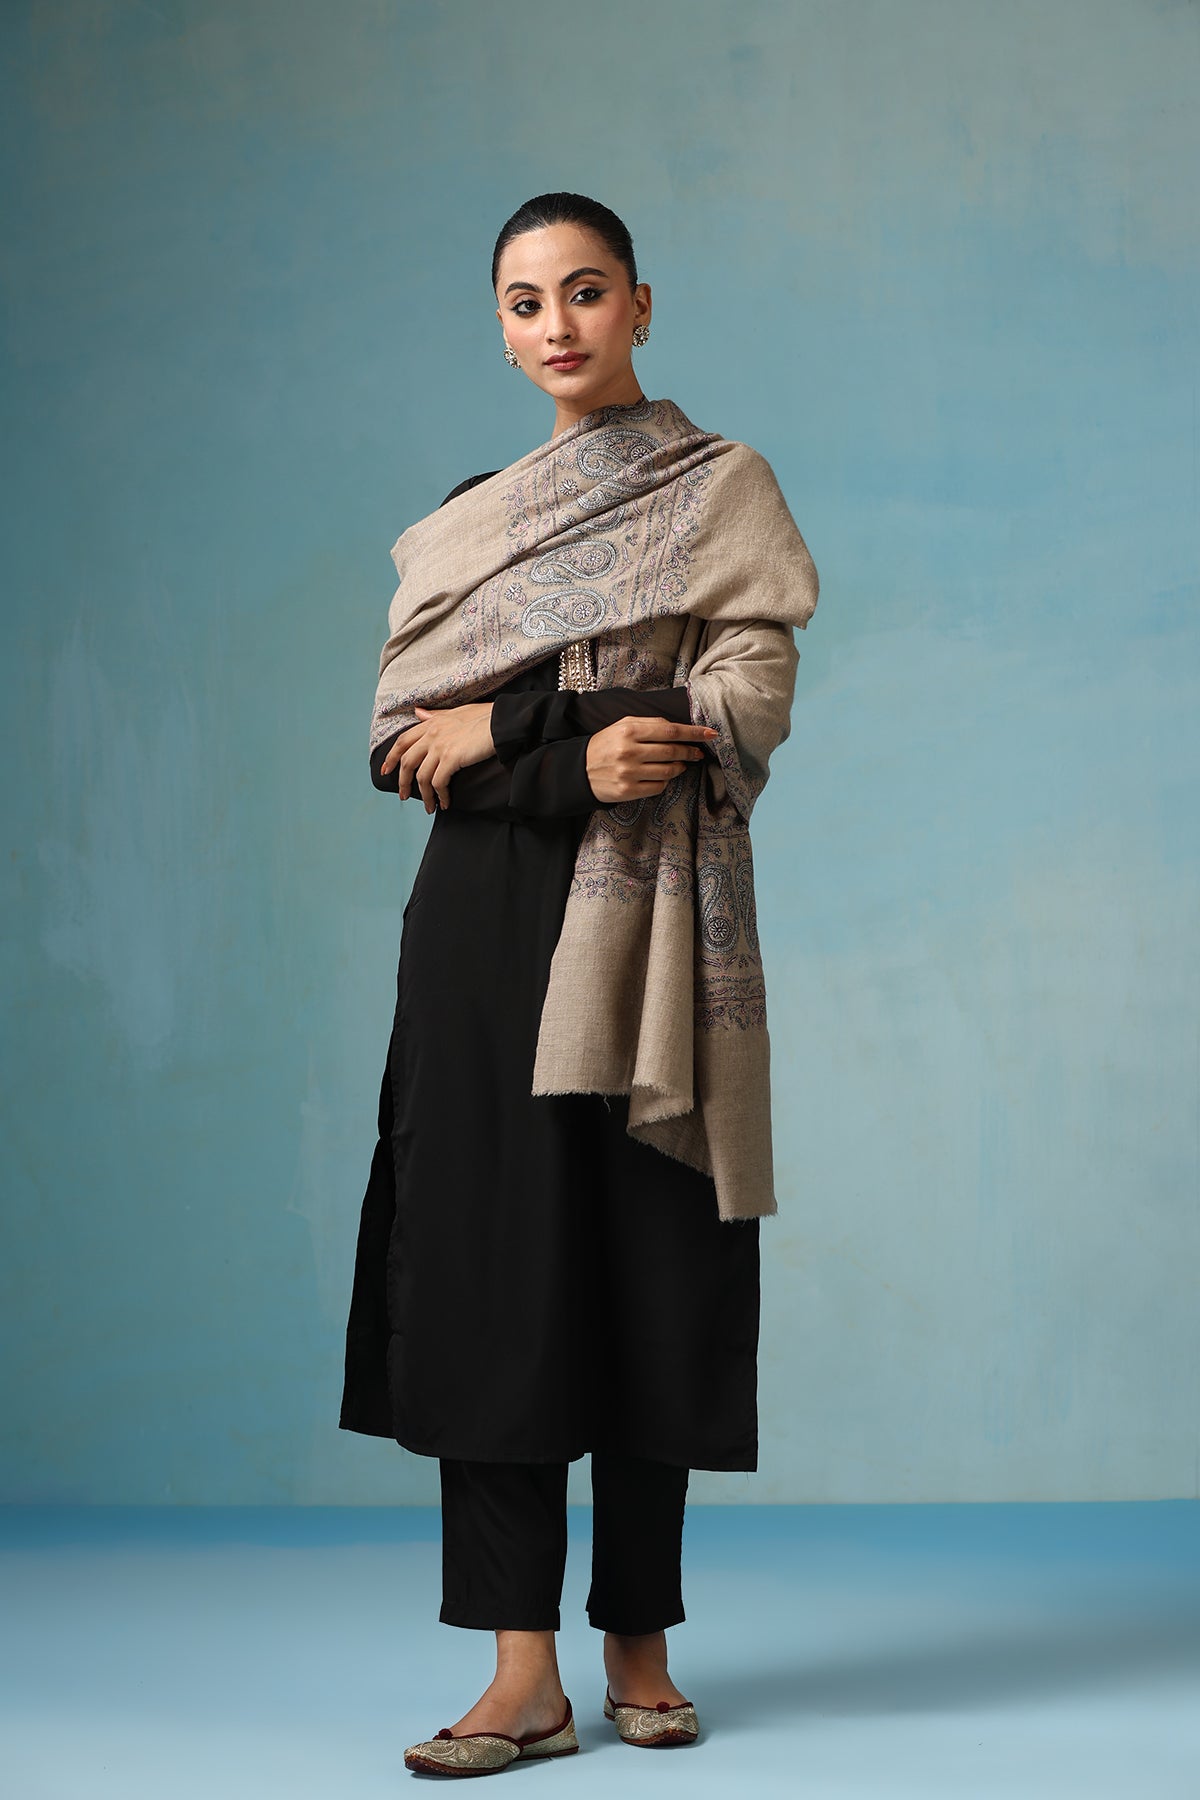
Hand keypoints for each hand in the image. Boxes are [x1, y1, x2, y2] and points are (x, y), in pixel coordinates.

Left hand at [380, 702, 495, 811]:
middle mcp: (432, 734)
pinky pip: (438, 783)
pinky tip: (446, 803)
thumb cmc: (486, 717)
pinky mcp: (451, 759)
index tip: (385, 770)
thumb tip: (418, 713)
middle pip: (407, 761)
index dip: (391, 757)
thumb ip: (436, 715)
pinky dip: (440, 796)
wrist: (502, 722)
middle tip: (403, 796)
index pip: (402, 741)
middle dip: (402, 782)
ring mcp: (440, 746)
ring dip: (424, 796)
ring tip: (429, 807)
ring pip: (421, 777)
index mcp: (432, 723)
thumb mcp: (457, 712)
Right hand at [585, 716, 718, 802]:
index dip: (693, 732)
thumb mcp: (622, 726)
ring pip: (668, 771)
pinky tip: (660, 777)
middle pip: (672, 751)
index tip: (710, 733)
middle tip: (698, 753)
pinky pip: (658, 787)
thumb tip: (680, 730)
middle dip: (691, 751)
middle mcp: (629, 751)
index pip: (670, 730)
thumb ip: (650, 724)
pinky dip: (664, 782)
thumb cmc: (606, 745)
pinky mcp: (627, 791)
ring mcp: (628, 773)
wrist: (579, 769)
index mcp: (629, 730)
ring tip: (678, 764)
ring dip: (679, 767)